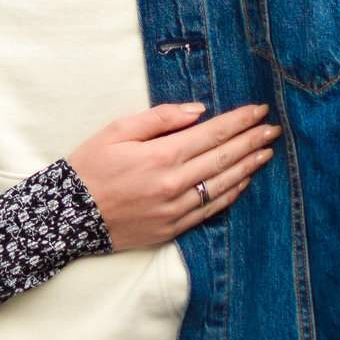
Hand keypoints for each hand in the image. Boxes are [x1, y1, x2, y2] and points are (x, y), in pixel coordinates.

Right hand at [69, 104, 278, 251]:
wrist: (67, 215)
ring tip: (266, 153)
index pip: (212, 134)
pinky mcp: (171, 228)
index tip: (259, 111)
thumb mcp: (118, 130)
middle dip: (252, 141)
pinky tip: (243, 182)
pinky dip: (230, 194)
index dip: (239, 121)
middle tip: (273, 130)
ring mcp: (174, 210)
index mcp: (161, 155)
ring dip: (248, 167)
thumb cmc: (90, 166)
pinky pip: (210, 210)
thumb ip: (160, 118)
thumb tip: (198, 111)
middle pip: (224, 158)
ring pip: (222, 185)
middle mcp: (173, 184)